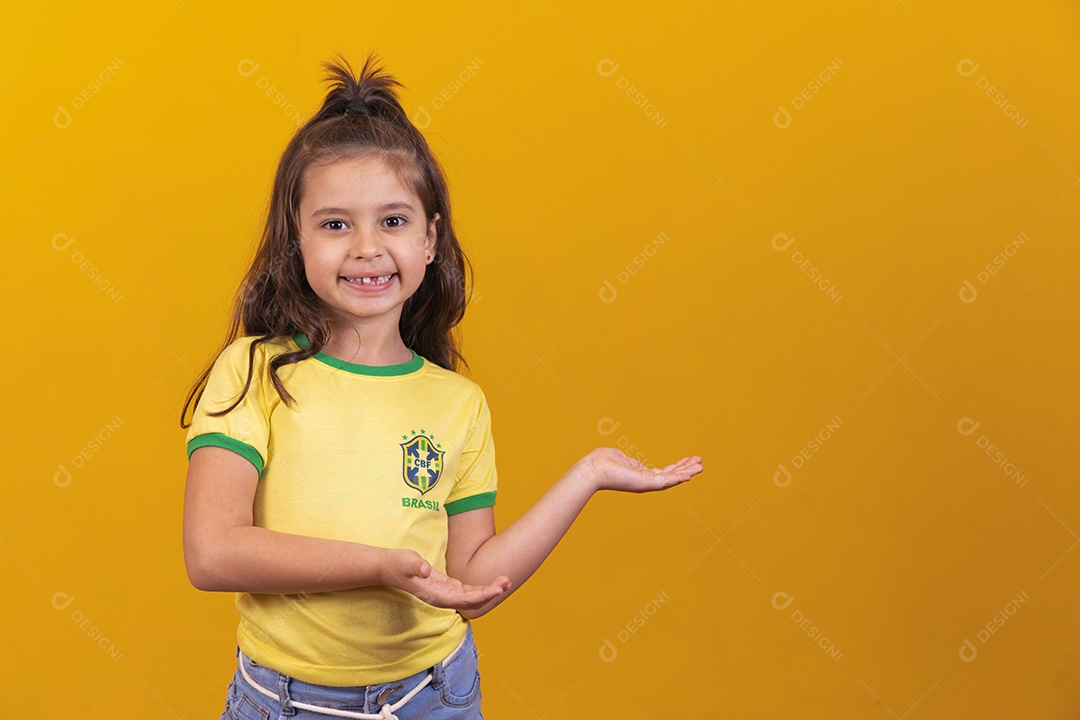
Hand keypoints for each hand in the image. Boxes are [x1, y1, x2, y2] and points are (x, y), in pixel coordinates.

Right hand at [382, 548, 510, 609]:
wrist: (388, 567)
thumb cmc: (397, 564)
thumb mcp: (406, 561)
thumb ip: (415, 566)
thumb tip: (425, 570)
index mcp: (436, 595)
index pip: (464, 600)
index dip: (482, 595)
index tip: (498, 589)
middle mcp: (442, 598)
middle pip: (471, 601)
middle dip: (490, 593)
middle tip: (508, 581)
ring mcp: (444, 593)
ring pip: (471, 597)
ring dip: (488, 590)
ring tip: (505, 580)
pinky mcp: (445, 586)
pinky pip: (466, 591)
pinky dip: (480, 588)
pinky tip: (492, 582)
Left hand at [578, 448, 702, 492]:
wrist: (592, 469)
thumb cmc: (601, 462)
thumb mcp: (620, 457)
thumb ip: (631, 461)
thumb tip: (637, 464)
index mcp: (640, 474)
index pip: (662, 472)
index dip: (676, 466)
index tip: (688, 460)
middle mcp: (645, 481)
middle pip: (671, 475)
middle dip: (686, 469)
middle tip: (701, 463)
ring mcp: (645, 483)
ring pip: (671, 479)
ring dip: (687, 472)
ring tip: (701, 467)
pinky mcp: (644, 484)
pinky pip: (665, 481)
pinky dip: (678, 478)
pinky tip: (689, 475)